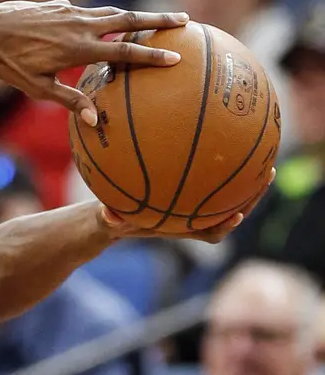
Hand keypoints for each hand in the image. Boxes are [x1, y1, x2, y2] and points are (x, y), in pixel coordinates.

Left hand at [0, 0, 188, 125]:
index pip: (125, 51)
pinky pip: (90, 10)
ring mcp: (70, 11)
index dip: (152, 54)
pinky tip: (107, 23)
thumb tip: (98, 121)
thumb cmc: (7, 63)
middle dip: (159, 19)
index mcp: (78, 47)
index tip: (177, 57)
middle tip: (185, 20)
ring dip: (136, 14)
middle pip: (128, 19)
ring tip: (156, 18)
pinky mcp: (60, 4)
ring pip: (111, 11)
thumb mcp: (37, 88)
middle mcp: (80, 25)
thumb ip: (70, 101)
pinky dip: (106, 15)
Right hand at [99, 168, 274, 243]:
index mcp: (180, 229)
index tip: (237, 216)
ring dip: (249, 182)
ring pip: (230, 197)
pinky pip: (216, 180)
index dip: (225, 225)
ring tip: (265, 161)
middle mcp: (193, 218)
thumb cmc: (112, 219)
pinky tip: (229, 141)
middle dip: (251, 196)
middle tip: (267, 175)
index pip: (209, 232)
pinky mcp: (194, 193)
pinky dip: (226, 166)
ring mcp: (196, 206)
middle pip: (231, 211)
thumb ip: (107, 217)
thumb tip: (106, 214)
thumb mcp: (106, 218)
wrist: (115, 218)